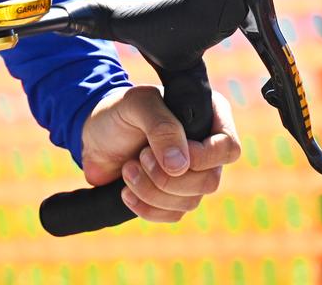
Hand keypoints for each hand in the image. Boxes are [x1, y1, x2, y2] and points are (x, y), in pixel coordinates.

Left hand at [78, 83, 241, 222]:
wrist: (93, 137)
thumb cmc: (119, 112)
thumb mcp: (136, 105)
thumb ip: (161, 127)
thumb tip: (180, 165)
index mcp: (208, 118)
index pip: (228, 147)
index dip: (203, 158)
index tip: (170, 155)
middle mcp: (205, 149)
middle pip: (209, 181)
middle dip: (168, 176)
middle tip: (140, 156)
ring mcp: (191, 176)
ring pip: (190, 202)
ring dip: (152, 190)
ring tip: (128, 168)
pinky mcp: (173, 197)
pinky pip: (173, 215)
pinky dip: (147, 207)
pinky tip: (127, 191)